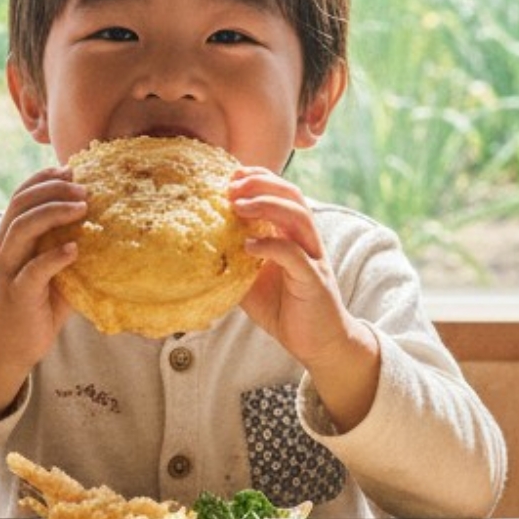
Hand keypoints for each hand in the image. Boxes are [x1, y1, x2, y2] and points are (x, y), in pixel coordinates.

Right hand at [0, 166, 84, 425]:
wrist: (9, 345)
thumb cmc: (37, 304)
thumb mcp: (53, 269)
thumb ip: (67, 246)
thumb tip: (107, 226)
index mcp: (11, 237)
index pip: (20, 196)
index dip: (42, 178)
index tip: (70, 170)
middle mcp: (5, 249)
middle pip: (20, 205)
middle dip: (52, 190)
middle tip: (83, 187)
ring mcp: (9, 271)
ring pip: (21, 230)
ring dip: (53, 213)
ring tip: (82, 208)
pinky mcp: (18, 294)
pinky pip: (33, 271)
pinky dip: (54, 257)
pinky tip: (75, 249)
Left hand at [229, 168, 378, 428]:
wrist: (318, 343)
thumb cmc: (285, 308)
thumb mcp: (251, 280)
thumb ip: (234, 260)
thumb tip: (200, 248)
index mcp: (294, 235)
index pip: (283, 193)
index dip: (260, 178)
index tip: (232, 174)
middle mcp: (307, 241)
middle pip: (293, 196)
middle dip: (262, 184)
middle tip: (232, 185)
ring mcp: (313, 259)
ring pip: (298, 217)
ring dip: (267, 206)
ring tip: (238, 206)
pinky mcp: (314, 281)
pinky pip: (295, 256)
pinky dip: (272, 246)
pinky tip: (249, 246)